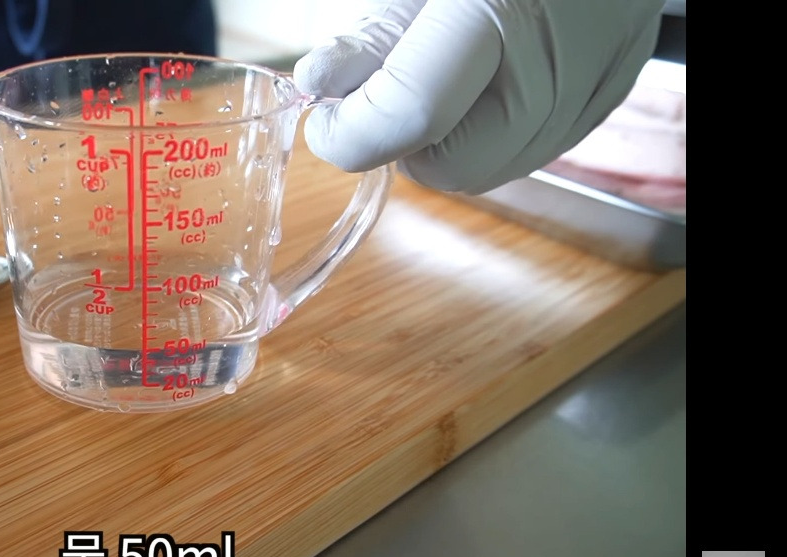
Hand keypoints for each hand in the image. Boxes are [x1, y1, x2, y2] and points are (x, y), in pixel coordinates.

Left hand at [293, 0, 665, 193]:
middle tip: (392, 88)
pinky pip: (530, 149)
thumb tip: (321, 82)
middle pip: (450, 166)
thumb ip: (377, 32)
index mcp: (499, 10)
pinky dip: (492, 128)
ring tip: (448, 73)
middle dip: (402, 140)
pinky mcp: (608, 100)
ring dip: (446, 139)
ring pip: (488, 169)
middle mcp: (553, 65)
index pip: (410, 115)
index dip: (349, 133)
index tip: (325, 118)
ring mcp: (590, 91)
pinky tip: (490, 77)